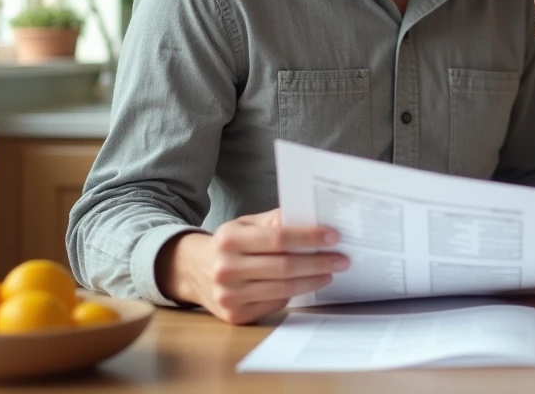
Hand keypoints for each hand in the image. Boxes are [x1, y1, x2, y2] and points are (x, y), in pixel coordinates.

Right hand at [155, 208, 348, 324]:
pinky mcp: (235, 315)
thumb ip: (275, 220)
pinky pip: (275, 303)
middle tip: (342, 259)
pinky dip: (294, 293)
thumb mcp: (245, 224)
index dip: (309, 238)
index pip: (278, 238)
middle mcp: (226, 269)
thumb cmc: (229, 244)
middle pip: (284, 267)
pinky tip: (306, 284)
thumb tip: (312, 219)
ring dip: (313, 280)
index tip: (333, 237)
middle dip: (318, 262)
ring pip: (283, 288)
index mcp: (229, 240)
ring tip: (330, 272)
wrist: (192, 271)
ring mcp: (229, 296)